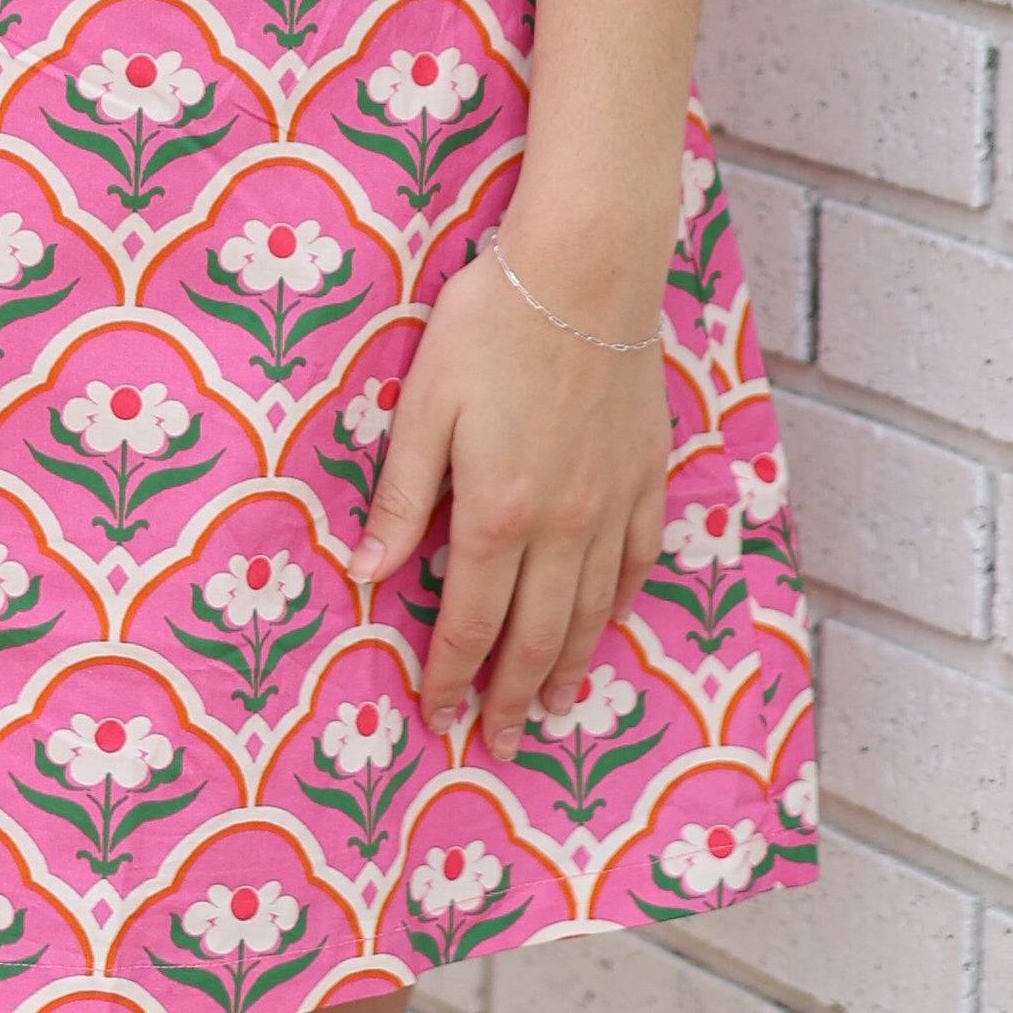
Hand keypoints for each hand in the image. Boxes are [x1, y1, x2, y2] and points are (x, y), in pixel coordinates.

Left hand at [347, 240, 671, 760]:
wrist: (587, 269)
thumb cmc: (490, 324)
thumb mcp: (423, 404)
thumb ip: (401, 495)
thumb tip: (365, 572)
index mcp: (497, 512)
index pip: (470, 621)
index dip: (451, 675)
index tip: (437, 715)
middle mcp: (562, 524)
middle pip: (536, 636)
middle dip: (512, 697)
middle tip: (500, 743)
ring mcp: (611, 503)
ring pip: (591, 612)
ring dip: (569, 668)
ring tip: (553, 708)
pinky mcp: (646, 475)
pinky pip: (638, 562)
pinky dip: (620, 605)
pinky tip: (608, 624)